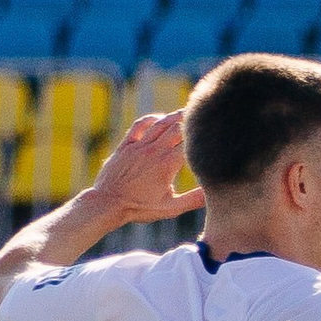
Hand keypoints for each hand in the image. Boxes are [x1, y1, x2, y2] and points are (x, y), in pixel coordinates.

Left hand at [87, 110, 206, 226]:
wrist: (107, 204)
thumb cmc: (139, 208)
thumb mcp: (170, 208)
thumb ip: (193, 200)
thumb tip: (212, 194)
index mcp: (167, 165)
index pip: (190, 144)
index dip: (202, 139)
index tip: (212, 137)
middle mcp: (154, 151)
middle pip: (178, 127)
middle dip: (191, 122)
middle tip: (202, 118)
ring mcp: (139, 146)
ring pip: (160, 123)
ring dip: (174, 117)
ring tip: (185, 113)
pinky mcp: (126, 145)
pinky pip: (140, 125)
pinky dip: (151, 119)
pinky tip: (159, 119)